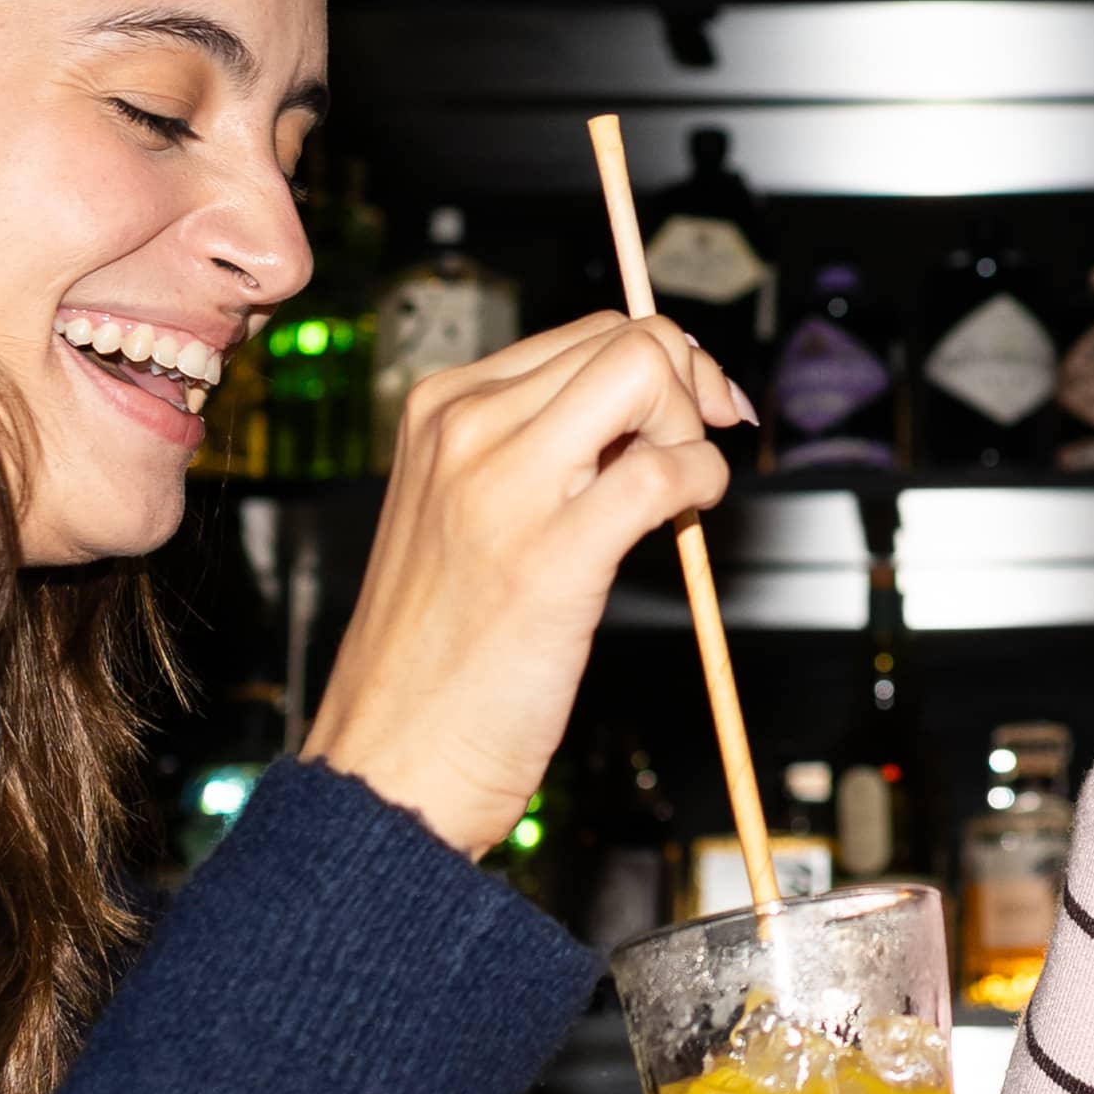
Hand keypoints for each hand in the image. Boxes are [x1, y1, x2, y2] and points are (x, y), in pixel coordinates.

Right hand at [307, 313, 746, 855]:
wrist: (390, 761)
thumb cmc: (437, 652)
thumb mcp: (461, 513)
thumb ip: (534, 449)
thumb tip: (649, 409)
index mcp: (440, 407)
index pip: (588, 332)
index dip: (663, 366)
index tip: (690, 413)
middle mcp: (465, 425)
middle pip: (629, 338)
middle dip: (690, 387)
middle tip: (698, 451)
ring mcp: (504, 483)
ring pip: (648, 376)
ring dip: (694, 431)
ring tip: (675, 496)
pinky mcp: (553, 556)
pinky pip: (667, 472)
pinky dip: (703, 486)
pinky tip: (687, 523)